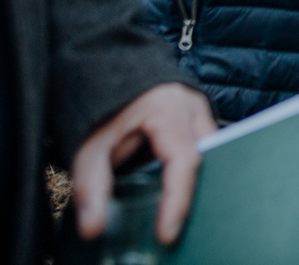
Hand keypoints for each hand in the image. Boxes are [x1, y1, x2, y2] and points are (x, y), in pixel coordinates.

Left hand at [71, 82, 216, 245]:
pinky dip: (189, 171)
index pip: (183, 160)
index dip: (177, 200)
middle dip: (190, 194)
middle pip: (204, 158)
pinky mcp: (197, 115)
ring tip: (172, 213)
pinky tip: (173, 193)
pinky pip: (203, 147)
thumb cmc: (101, 104)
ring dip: (191, 182)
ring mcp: (200, 108)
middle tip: (171, 229)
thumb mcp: (89, 144)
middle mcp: (192, 106)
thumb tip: (93, 229)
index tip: (166, 233)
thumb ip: (91, 185)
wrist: (106, 66)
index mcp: (168, 108)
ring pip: (208, 153)